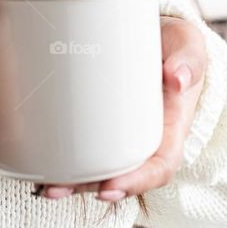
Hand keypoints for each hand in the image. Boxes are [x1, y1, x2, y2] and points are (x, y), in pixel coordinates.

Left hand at [40, 15, 207, 200]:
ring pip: (98, 169)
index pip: (158, 167)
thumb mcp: (188, 48)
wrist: (161, 38)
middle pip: (119, 176)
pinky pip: (84, 148)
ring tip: (43, 185)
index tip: (108, 189)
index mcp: (170, 130)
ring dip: (70, 182)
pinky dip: (62, 158)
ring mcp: (121, 136)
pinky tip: (38, 160)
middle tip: (57, 189)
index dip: (135, 183)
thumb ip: (187, 60)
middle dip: (88, 188)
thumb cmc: (176, 48)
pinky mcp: (100, 124)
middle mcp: (145, 140)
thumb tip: (178, 78)